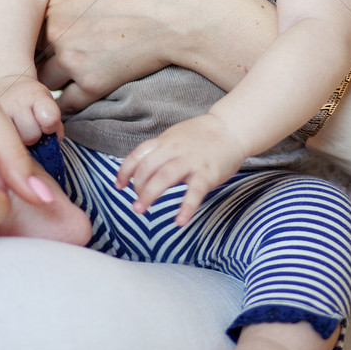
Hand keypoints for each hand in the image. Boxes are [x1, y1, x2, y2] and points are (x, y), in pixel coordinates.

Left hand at [38, 0, 191, 100]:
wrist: (180, 7)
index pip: (37, 16)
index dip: (47, 24)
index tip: (58, 29)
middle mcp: (57, 28)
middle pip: (36, 47)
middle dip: (45, 52)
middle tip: (53, 56)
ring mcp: (72, 57)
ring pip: (46, 77)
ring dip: (52, 79)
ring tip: (59, 82)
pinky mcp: (92, 83)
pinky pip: (67, 102)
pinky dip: (67, 105)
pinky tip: (68, 105)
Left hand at [116, 113, 247, 225]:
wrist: (231, 129)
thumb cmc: (202, 136)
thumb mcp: (175, 137)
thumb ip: (160, 152)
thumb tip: (143, 171)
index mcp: (165, 142)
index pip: (138, 155)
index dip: (125, 171)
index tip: (119, 186)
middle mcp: (175, 150)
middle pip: (148, 168)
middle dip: (137, 188)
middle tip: (135, 206)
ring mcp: (191, 161)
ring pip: (164, 177)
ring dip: (149, 195)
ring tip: (142, 211)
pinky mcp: (207, 173)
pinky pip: (194, 192)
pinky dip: (186, 208)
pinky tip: (179, 221)